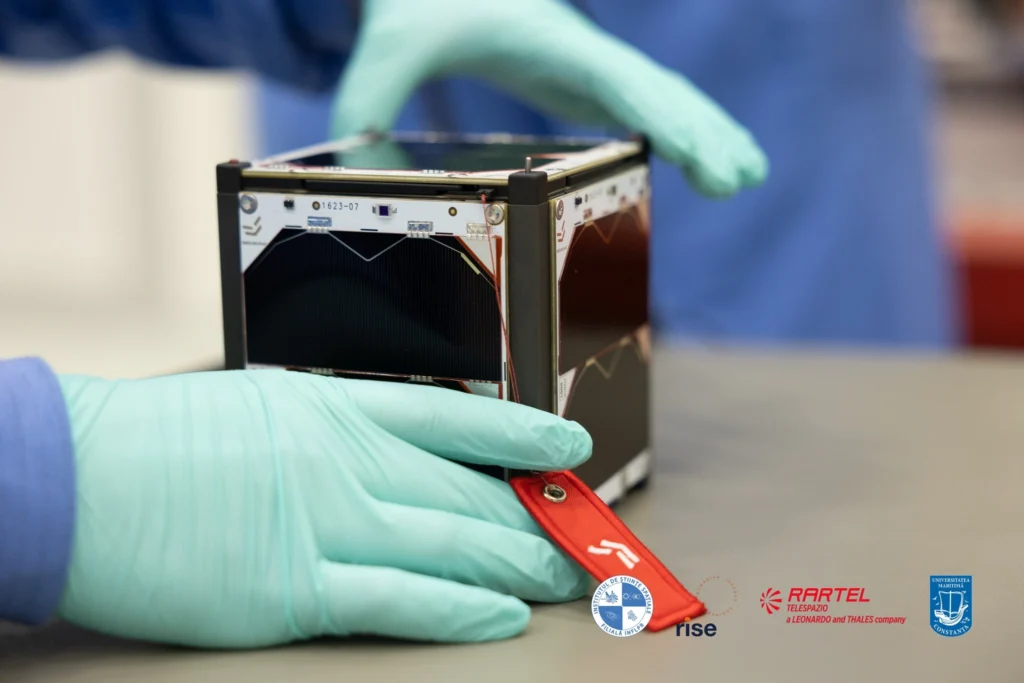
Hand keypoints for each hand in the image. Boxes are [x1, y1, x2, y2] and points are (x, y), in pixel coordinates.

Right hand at [55, 370, 591, 647]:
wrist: (79, 477)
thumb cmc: (161, 444)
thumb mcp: (264, 409)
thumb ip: (335, 433)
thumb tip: (395, 462)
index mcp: (334, 406)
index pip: (455, 418)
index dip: (522, 437)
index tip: (572, 450)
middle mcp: (344, 458)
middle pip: (468, 491)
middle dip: (540, 518)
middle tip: (593, 538)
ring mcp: (324, 522)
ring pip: (452, 543)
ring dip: (522, 563)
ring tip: (572, 579)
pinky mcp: (294, 588)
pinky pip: (400, 598)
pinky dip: (462, 607)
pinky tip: (505, 614)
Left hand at [333, 0, 767, 196]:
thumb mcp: (387, 44)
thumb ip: (368, 102)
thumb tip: (354, 171)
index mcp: (552, 41)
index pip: (624, 85)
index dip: (669, 121)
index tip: (707, 155)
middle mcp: (581, 54)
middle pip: (658, 92)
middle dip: (704, 132)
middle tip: (744, 179)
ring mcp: (585, 67)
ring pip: (658, 99)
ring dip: (702, 134)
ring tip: (743, 176)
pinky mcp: (578, 81)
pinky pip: (637, 108)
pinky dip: (673, 133)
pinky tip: (694, 160)